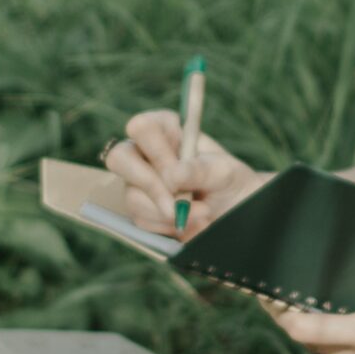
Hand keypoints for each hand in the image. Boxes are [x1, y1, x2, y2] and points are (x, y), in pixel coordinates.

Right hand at [104, 108, 268, 239]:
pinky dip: (168, 226)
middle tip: (176, 206)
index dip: (155, 151)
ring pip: (132, 197)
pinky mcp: (141, 208)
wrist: (235, 210)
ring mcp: (138, 181)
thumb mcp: (223, 171)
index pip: (141, 127)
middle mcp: (146, 152)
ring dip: (167, 211)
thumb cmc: (229, 180)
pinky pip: (142, 219)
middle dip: (149, 185)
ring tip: (203, 213)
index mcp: (166, 130)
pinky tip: (191, 222)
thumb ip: (199, 170)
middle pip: (119, 159)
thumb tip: (171, 176)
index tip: (177, 172)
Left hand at [261, 275, 354, 353]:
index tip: (268, 296)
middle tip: (279, 297)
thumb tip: (349, 272)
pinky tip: (344, 319)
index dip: (283, 315)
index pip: (309, 330)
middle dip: (294, 323)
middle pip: (316, 346)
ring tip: (306, 304)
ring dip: (319, 334)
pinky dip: (344, 341)